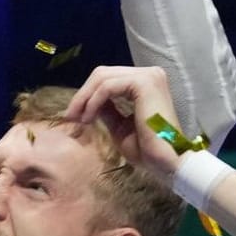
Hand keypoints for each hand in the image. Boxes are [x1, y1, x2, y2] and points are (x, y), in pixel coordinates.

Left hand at [65, 64, 183, 182]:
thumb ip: (107, 110)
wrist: (165, 161)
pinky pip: (108, 86)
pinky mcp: (145, 83)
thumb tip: (88, 101)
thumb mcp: (119, 126)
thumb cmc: (146, 149)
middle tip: (69, 116)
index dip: (86, 94)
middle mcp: (149, 74)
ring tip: (78, 119)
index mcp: (144, 83)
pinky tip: (89, 118)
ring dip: (84, 98)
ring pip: (102, 77)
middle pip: (102, 74)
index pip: (107, 78)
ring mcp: (149, 76)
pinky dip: (93, 101)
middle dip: (82, 94)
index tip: (72, 115)